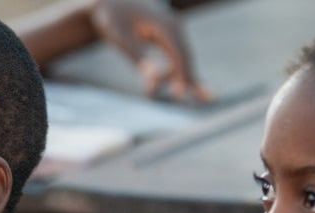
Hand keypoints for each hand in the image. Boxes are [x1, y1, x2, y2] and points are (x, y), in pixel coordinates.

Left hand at [90, 0, 212, 102]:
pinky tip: (183, 90)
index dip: (182, 75)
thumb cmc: (113, 18)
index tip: (181, 95)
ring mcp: (173, 31)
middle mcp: (174, 27)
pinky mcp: (168, 37)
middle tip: (204, 101)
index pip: (180, 54)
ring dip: (179, 79)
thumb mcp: (120, 38)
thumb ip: (137, 57)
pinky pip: (177, 57)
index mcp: (166, 25)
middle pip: (186, 57)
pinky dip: (178, 73)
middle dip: (189, 80)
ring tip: (177, 97)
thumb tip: (151, 80)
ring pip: (182, 59)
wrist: (111, 2)